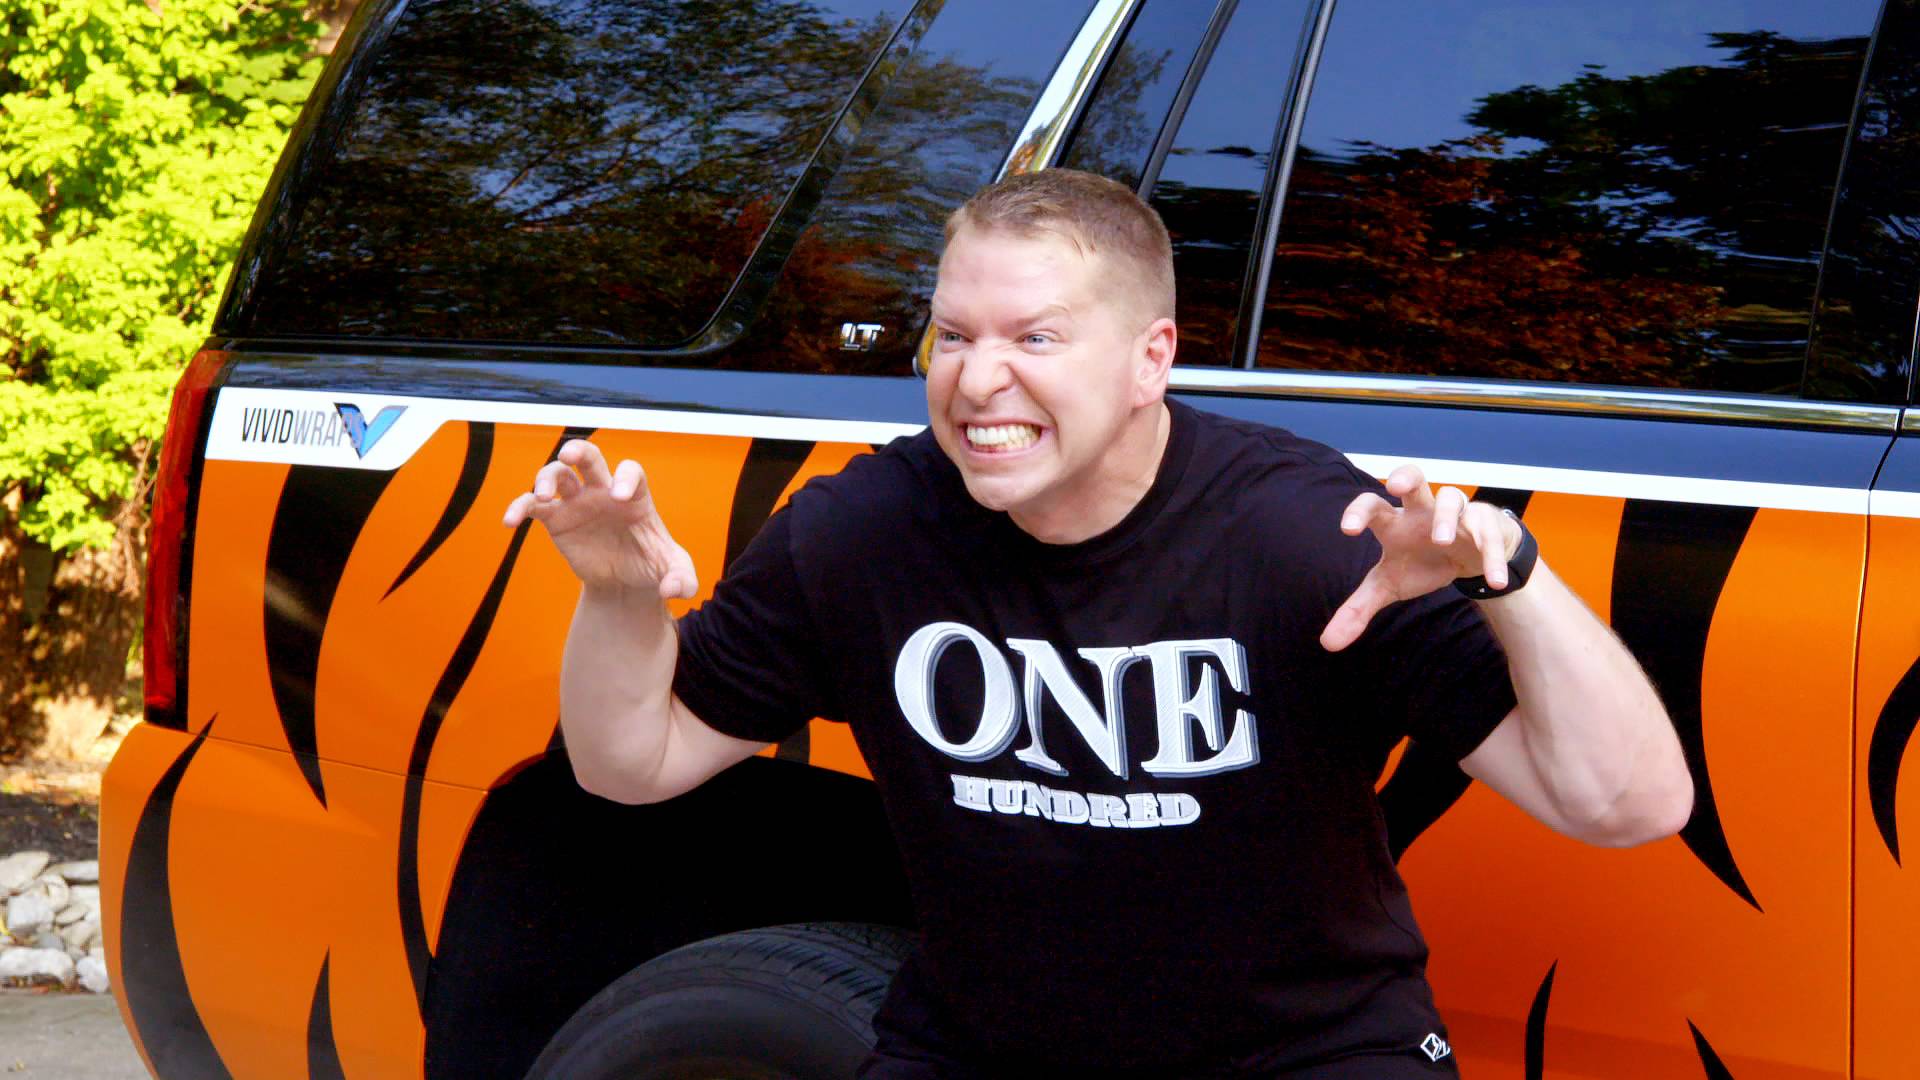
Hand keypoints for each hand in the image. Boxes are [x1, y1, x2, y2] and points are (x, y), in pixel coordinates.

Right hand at [502, 439, 697, 598]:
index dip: (626, 478)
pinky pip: (533, 506)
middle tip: (571, 455)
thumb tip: (674, 589)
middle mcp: (604, 492)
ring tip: (543, 498)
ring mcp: (578, 502)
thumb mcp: (676, 575)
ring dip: (546, 478)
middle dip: (579, 450)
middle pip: (590, 457)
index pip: (631, 472)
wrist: (625, 584)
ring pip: (557, 475)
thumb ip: (682, 580)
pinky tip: (509, 521)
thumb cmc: (653, 567)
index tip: (620, 498)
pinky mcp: (556, 519)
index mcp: (635, 496)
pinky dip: (519, 508)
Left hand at [1319, 464, 1521, 651]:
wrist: (1468, 559)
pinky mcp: (1485, 523)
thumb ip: (1358, 609)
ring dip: (1446, 517)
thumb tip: (1327, 643)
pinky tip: (1494, 580)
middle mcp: (1422, 511)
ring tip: (1441, 542)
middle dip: (1405, 477)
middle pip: (1414, 478)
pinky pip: (1488, 533)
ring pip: (1452, 498)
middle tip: (1395, 486)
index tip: (1347, 529)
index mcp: (1395, 522)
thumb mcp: (1390, 585)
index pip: (1372, 507)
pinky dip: (1492, 556)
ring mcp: (1456, 513)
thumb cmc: (1422, 562)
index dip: (1358, 512)